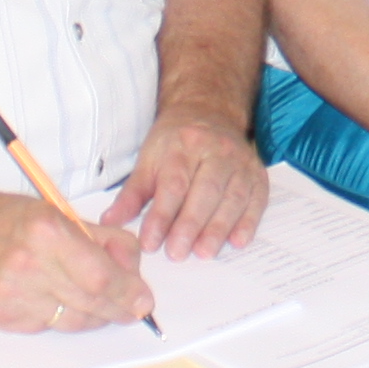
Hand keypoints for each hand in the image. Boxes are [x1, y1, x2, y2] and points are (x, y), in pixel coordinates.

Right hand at [0, 191, 149, 333]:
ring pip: (71, 320)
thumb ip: (101, 239)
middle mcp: (26, 264)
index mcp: (45, 231)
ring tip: (96, 303)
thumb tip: (134, 269)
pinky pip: (45, 326)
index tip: (143, 300)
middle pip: (89, 302)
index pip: (100, 276)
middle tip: (132, 308)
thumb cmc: (7, 219)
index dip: (127, 292)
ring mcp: (9, 294)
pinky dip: (58, 316)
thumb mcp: (58, 213)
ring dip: (93, 315)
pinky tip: (53, 299)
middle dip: (118, 308)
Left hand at [102, 110, 267, 259]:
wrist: (209, 113)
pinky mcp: (257, 174)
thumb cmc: (174, 144)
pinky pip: (257, 199)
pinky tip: (238, 241)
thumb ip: (132, 194)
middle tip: (177, 253)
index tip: (150, 243)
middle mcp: (216, 151)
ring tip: (204, 253)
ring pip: (233, 197)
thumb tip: (110, 222)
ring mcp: (240, 162)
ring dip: (219, 228)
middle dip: (190, 225)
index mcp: (183, 146)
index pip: (173, 185)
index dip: (161, 216)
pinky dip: (249, 221)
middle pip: (205, 191)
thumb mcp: (148, 160)